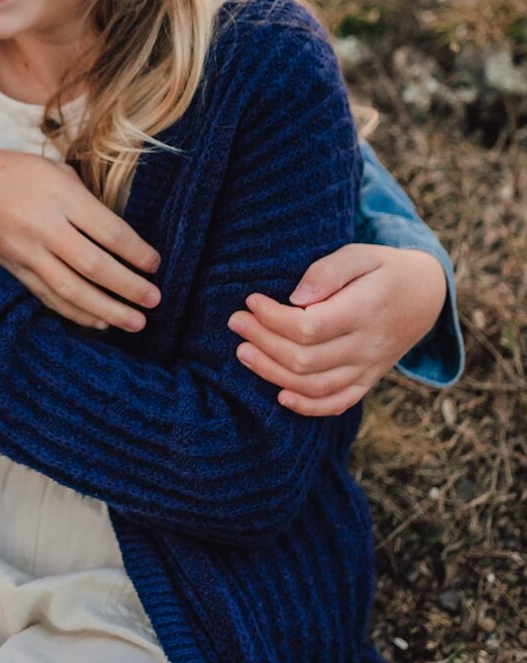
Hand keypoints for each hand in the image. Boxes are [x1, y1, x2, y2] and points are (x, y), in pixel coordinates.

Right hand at [0, 143, 159, 332]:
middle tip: (155, 300)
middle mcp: (42, 226)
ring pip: (69, 289)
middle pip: (93, 265)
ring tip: (134, 322)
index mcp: (59, 195)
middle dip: (128, 287)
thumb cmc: (12, 172)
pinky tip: (97, 322)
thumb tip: (119, 235)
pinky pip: (44, 296)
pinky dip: (73, 313)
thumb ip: (85, 200)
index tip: (155, 264)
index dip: (137, 252)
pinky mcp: (9, 268)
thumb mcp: (53, 170)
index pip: (109, 231)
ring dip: (105, 309)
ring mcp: (23, 251)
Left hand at [229, 244, 448, 417]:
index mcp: (364, 312)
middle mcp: (368, 346)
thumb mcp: (361, 255)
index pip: (308, 327)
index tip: (250, 301)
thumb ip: (328, 272)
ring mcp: (369, 367)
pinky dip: (309, 407)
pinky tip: (279, 397)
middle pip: (305, 359)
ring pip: (315, 385)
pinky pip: (339, 402)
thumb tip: (295, 299)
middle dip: (262, 342)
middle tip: (236, 322)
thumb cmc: (384, 269)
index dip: (272, 319)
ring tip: (243, 352)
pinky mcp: (368, 379)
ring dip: (273, 373)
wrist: (427, 295)